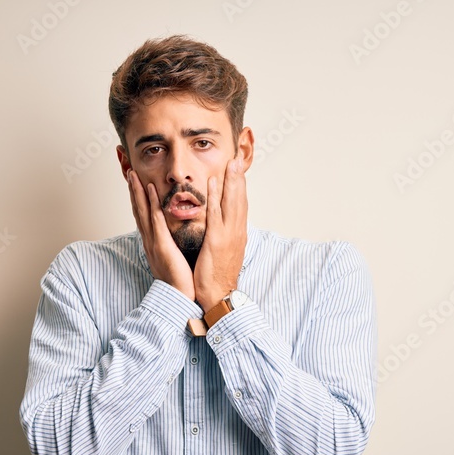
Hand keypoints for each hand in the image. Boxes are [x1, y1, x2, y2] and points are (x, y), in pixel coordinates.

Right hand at [128, 169, 194, 301]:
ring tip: (133, 175)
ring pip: (143, 212)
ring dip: (138, 192)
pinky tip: (150, 190)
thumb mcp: (172, 258)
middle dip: (133, 190)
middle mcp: (149, 240)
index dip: (137, 198)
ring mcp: (154, 242)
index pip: (143, 216)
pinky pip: (156, 221)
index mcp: (152, 242)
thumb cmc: (180, 280)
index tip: (135, 183)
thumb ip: (170, 244)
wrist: (180, 297)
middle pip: (138, 210)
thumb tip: (170, 236)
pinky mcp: (162, 245)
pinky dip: (152, 204)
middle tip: (128, 171)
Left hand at [194, 158, 247, 311]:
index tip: (238, 170)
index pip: (240, 205)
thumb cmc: (218, 276)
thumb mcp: (224, 252)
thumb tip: (223, 228)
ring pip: (231, 202)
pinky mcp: (217, 240)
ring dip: (231, 181)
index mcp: (237, 234)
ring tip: (230, 163)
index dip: (240, 186)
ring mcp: (228, 235)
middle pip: (239, 199)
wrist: (219, 296)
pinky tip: (213, 182)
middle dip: (238, 178)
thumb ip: (225, 237)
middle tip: (237, 158)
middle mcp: (236, 231)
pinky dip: (216, 196)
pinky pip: (216, 213)